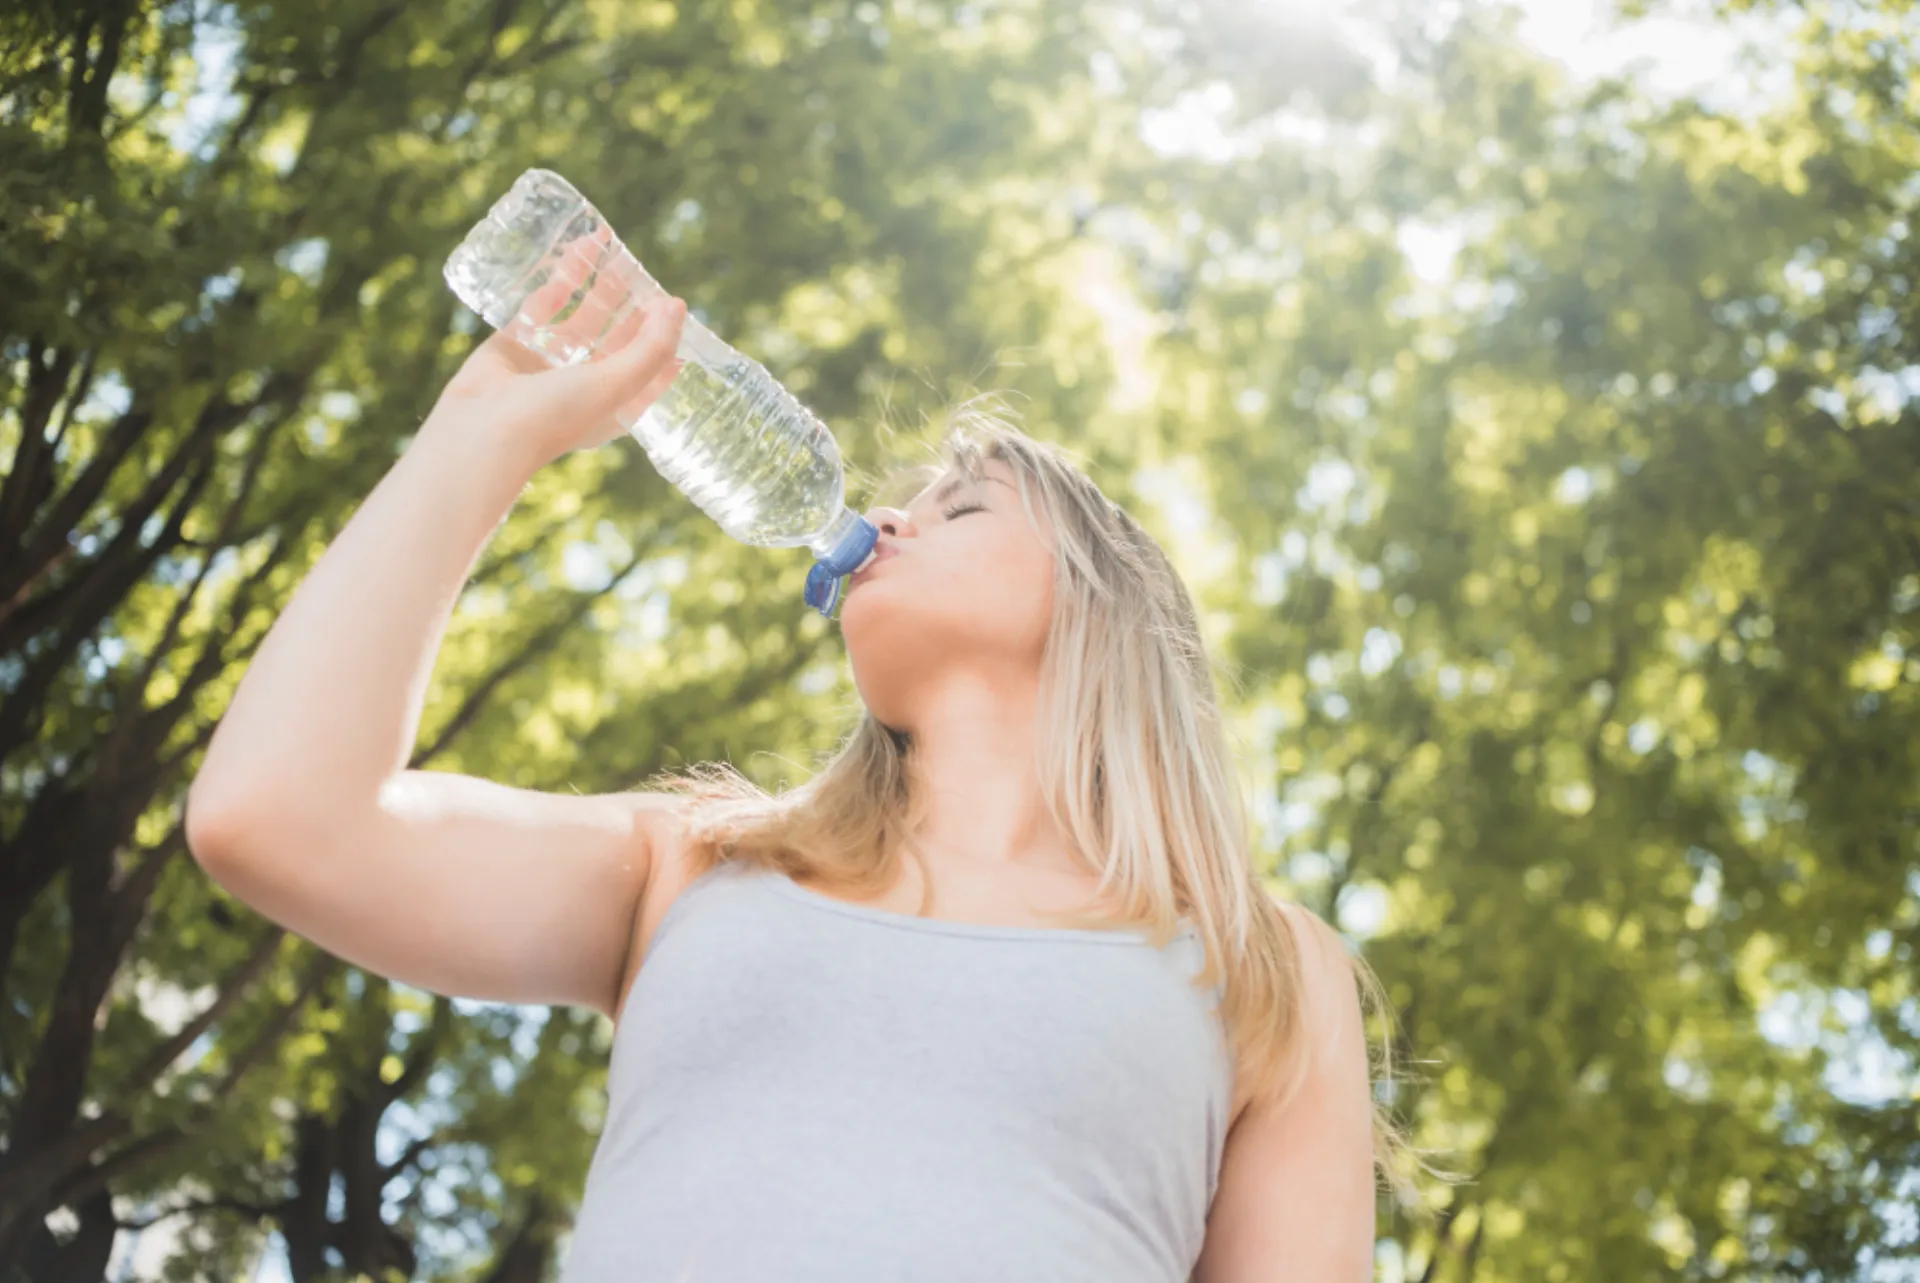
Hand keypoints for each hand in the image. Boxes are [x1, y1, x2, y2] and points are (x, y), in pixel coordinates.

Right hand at [424, 230, 687, 473]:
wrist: (483, 430)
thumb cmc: (557, 415)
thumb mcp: (619, 383)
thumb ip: (653, 347)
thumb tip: (678, 306)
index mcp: (614, 405)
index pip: (650, 369)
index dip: (664, 340)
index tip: (674, 305)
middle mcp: (584, 386)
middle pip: (616, 337)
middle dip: (630, 305)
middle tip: (641, 269)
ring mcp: (548, 365)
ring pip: (580, 316)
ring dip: (596, 285)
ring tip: (610, 249)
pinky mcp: (515, 344)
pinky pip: (541, 306)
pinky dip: (558, 282)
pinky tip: (576, 253)